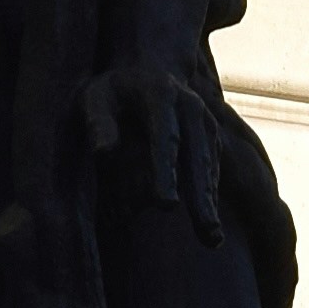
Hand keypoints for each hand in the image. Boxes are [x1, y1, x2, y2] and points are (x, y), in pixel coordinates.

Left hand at [81, 58, 222, 243]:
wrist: (148, 68)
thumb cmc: (113, 90)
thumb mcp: (96, 97)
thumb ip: (98, 122)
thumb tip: (105, 153)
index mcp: (160, 94)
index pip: (165, 136)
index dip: (166, 171)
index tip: (166, 204)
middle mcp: (190, 106)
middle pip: (197, 155)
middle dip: (200, 194)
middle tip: (205, 229)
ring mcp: (205, 121)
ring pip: (209, 165)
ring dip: (210, 201)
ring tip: (212, 239)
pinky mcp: (211, 135)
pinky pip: (212, 168)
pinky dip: (211, 194)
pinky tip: (209, 225)